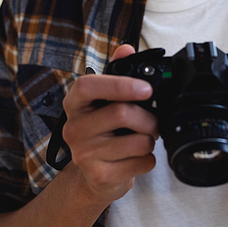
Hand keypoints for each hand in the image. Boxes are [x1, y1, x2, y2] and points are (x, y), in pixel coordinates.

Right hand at [62, 45, 158, 204]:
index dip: (119, 84)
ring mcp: (84, 154)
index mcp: (74, 104)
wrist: (95, 177)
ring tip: (143, 139)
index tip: (146, 88)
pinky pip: (141, 162)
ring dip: (150, 139)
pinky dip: (148, 159)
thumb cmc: (102, 132)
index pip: (87, 86)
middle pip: (121, 113)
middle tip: (153, 121)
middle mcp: (74, 128)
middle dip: (148, 117)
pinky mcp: (100, 176)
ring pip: (137, 141)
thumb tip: (126, 49)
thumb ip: (116, 73)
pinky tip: (137, 158)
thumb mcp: (105, 102)